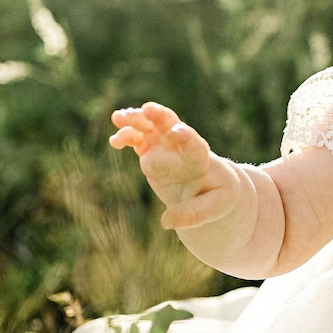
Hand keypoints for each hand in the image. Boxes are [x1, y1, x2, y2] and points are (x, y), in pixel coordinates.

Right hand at [110, 103, 237, 229]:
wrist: (209, 188)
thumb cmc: (217, 196)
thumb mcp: (215, 207)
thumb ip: (193, 214)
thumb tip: (166, 223)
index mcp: (201, 157)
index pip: (194, 143)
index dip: (185, 136)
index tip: (175, 132)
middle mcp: (182, 147)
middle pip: (170, 125)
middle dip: (159, 116)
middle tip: (146, 109)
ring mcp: (165, 147)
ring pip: (149, 127)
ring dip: (136, 120)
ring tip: (118, 117)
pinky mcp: (152, 153)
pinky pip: (137, 140)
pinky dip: (126, 136)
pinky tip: (115, 142)